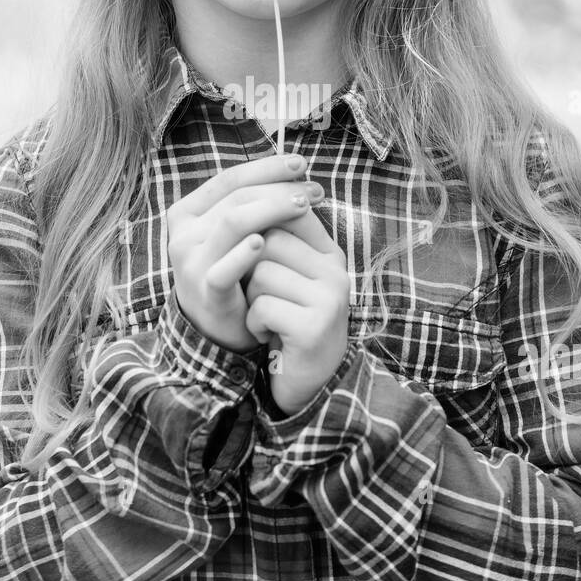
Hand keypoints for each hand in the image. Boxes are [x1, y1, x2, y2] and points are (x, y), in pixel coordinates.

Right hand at [167, 155, 320, 352]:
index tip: (300, 164)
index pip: (230, 179)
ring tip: (303, 207)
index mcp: (188, 212)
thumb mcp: (236, 234)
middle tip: (312, 191)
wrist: (216, 328)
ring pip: (233, 222)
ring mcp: (191, 262)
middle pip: (237, 197)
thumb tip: (296, 172)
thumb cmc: (233, 271)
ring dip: (272, 209)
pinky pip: (225, 268)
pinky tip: (265, 243)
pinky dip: (245, 253)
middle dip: (278, 189)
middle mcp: (184, 234)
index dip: (267, 168)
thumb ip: (253, 205)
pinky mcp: (205, 290)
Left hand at [243, 206, 349, 415]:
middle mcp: (335, 271)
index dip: (260, 228)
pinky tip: (269, 334)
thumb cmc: (288, 321)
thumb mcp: (288, 277)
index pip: (290, 211)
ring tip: (268, 316)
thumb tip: (244, 199)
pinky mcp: (314, 326)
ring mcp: (329, 298)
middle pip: (269, 240)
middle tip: (262, 295)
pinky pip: (262, 306)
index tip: (254, 254)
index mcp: (330, 253)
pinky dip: (255, 323)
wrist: (308, 380)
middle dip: (251, 268)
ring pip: (261, 273)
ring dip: (252, 299)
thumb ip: (277, 242)